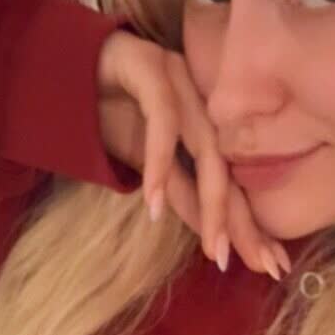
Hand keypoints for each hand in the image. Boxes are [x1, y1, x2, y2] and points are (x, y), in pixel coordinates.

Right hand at [96, 30, 290, 281]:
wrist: (63, 68)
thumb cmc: (105, 115)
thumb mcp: (144, 167)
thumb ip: (178, 194)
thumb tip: (212, 241)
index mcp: (206, 126)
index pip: (231, 184)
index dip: (250, 226)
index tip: (270, 266)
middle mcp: (202, 104)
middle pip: (227, 171)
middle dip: (243, 222)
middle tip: (260, 265)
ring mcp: (181, 84)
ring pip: (205, 149)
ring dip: (210, 202)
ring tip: (215, 248)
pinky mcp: (151, 70)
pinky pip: (160, 123)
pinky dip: (158, 166)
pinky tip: (155, 206)